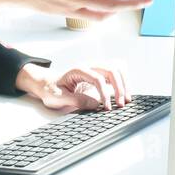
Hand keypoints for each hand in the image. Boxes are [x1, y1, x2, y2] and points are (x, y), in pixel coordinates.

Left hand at [15, 62, 130, 111]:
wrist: (48, 84)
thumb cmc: (51, 90)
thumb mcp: (59, 98)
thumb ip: (76, 100)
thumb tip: (96, 104)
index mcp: (78, 70)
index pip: (98, 78)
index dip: (105, 93)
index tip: (107, 108)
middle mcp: (89, 66)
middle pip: (111, 69)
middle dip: (119, 87)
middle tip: (120, 104)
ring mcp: (96, 68)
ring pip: (117, 68)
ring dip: (124, 83)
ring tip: (126, 99)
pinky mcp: (100, 74)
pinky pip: (117, 71)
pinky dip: (123, 80)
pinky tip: (124, 92)